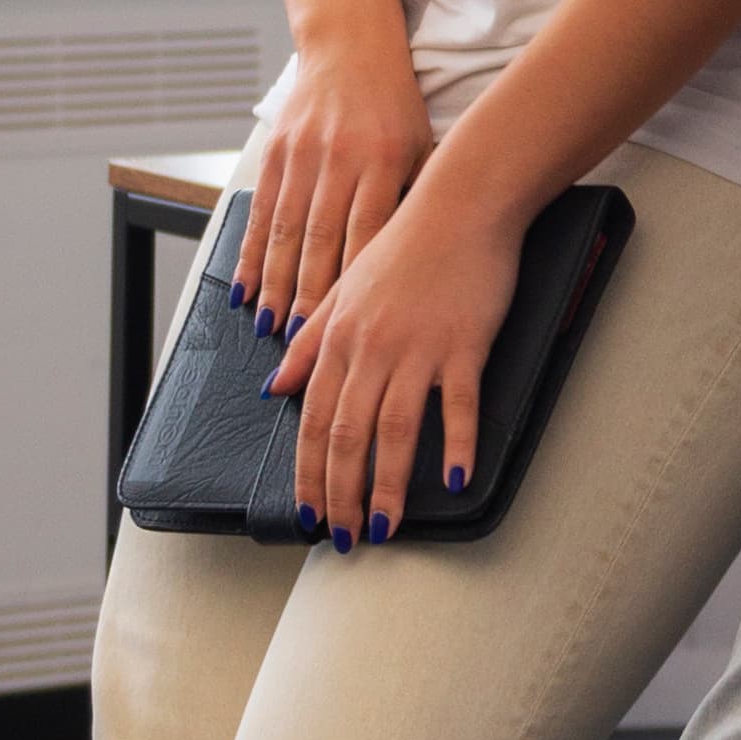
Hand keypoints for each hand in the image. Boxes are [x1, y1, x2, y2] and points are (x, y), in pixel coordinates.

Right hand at [229, 22, 430, 337]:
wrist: (351, 50)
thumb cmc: (395, 108)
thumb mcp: (421, 148)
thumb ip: (411, 200)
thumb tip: (405, 268)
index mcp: (382, 159)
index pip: (365, 230)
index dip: (352, 281)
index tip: (345, 323)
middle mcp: (338, 158)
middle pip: (319, 238)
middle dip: (307, 294)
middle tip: (300, 340)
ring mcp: (301, 154)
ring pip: (285, 230)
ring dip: (275, 283)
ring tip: (270, 324)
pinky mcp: (274, 151)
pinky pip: (260, 211)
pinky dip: (251, 253)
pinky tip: (245, 287)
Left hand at [268, 150, 525, 540]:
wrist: (460, 203)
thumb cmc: (406, 244)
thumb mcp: (344, 291)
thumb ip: (309, 344)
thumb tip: (276, 389)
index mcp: (338, 338)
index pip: (314, 421)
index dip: (310, 474)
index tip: (311, 513)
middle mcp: (371, 347)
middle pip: (347, 435)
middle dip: (342, 493)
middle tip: (347, 536)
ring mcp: (418, 347)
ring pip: (393, 429)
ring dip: (387, 484)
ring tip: (386, 525)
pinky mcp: (464, 344)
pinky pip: (457, 404)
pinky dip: (456, 444)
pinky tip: (455, 478)